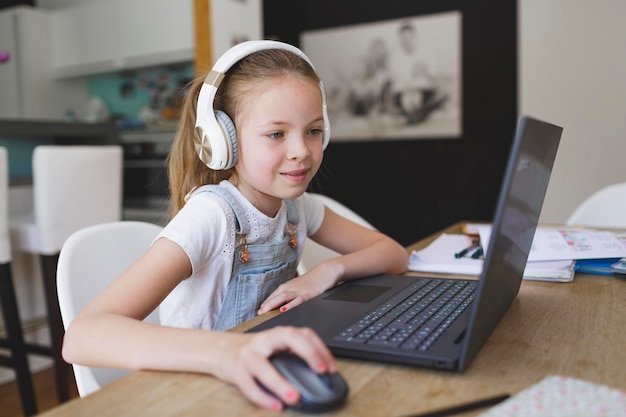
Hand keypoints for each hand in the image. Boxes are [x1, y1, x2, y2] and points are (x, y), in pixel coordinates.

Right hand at [214, 326, 335, 410]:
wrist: (220, 349)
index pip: (303, 334)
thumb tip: (321, 373)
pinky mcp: (235, 371)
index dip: (320, 348)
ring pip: (263, 367)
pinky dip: (262, 397)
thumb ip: (293, 354)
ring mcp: (248, 355)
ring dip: (280, 383)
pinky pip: (249, 385)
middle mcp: (264, 341)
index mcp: (277, 334)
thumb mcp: (275, 346)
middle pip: (288, 337)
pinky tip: (276, 406)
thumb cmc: (254, 350)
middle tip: (321, 370)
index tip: (331, 367)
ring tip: (295, 398)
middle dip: (308, 352)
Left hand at [257, 272, 334, 314]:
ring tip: (264, 312)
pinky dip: (289, 305)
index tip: (257, 313)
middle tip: (258, 314)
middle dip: (265, 306)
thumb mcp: (298, 287)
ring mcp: (299, 291)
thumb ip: (289, 296)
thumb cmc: (312, 281)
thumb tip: (280, 307)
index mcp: (287, 287)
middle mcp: (290, 288)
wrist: (326, 271)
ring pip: (282, 297)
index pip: (272, 296)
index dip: (264, 305)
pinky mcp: (308, 294)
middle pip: (274, 297)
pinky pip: (297, 301)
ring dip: (272, 305)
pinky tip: (283, 310)